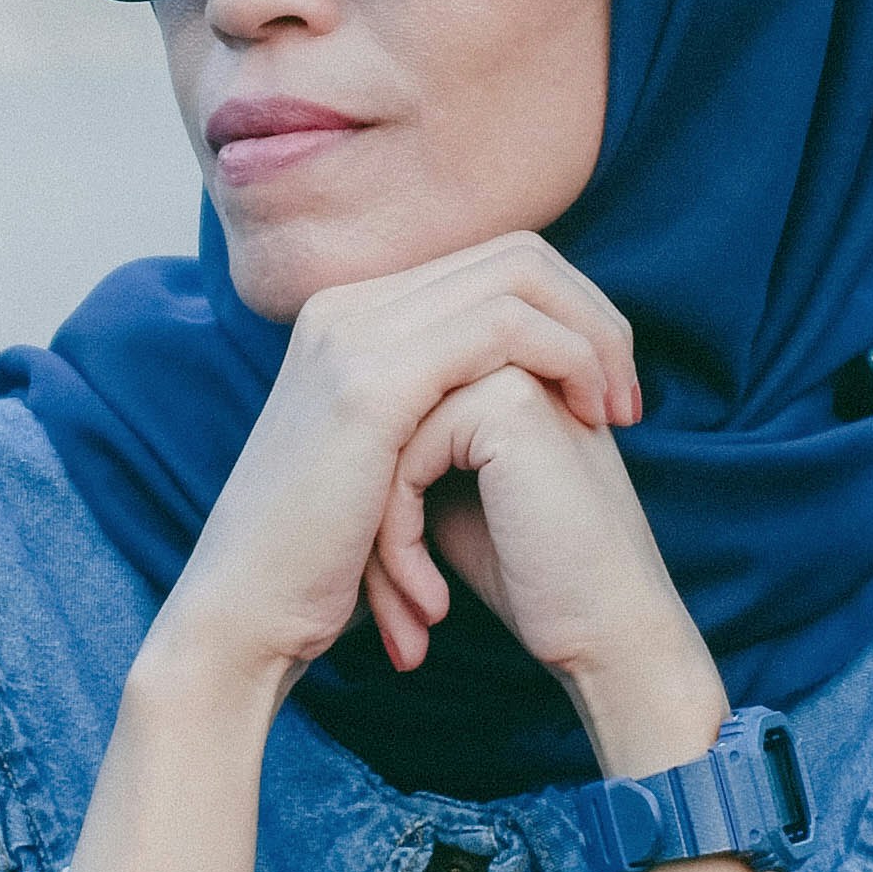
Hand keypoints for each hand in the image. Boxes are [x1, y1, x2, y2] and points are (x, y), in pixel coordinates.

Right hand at [150, 233, 640, 710]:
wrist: (245, 617)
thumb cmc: (320, 564)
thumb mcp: (384, 464)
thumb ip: (437, 406)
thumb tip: (525, 383)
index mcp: (350, 318)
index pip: (492, 263)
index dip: (567, 313)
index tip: (605, 390)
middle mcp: (347, 306)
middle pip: (515, 254)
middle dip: (593, 317)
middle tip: (627, 398)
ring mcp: (353, 334)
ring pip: (519, 277)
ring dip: (591, 339)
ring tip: (614, 415)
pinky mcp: (370, 382)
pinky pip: (503, 328)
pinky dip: (564, 361)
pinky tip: (583, 421)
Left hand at [371, 365, 726, 781]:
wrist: (606, 634)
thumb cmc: (531, 577)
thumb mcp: (451, 495)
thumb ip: (408, 440)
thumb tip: (329, 436)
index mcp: (498, 366)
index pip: (387, 412)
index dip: (378, 507)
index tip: (396, 594)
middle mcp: (509, 354)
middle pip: (377, 420)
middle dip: (370, 521)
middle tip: (394, 609)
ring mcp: (515, 368)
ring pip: (382, 439)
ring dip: (381, 536)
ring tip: (407, 614)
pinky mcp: (510, 402)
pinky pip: (403, 454)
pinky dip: (398, 539)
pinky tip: (431, 604)